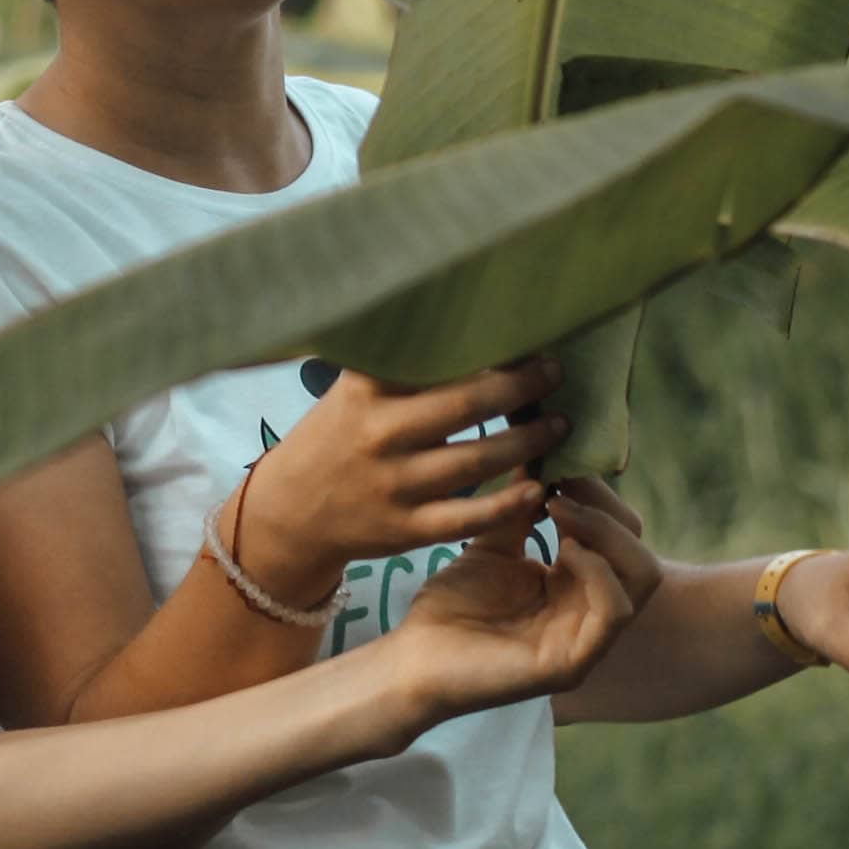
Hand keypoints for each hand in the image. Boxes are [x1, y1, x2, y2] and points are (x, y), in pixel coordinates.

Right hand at [228, 358, 567, 608]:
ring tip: (559, 424)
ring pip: (477, 461)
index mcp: (366, 391)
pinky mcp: (406, 530)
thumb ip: (398, 365)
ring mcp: (394, 486)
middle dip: (521, 386)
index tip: (524, 330)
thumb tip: (467, 319)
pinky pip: (469, 518)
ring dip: (528, 441)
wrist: (290, 514)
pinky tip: (538, 488)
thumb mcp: (351, 392)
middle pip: (466, 405)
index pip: (434, 357)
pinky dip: (510, 504)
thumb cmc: (335, 439)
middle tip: (555, 371)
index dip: (486, 344)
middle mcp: (380, 435)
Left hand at [385, 475, 661, 720]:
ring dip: (605, 533)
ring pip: (642, 578)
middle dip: (607, 508)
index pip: (623, 535)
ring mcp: (587, 641)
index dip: (599, 495)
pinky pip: (616, 611)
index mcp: (578, 588)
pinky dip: (598, 571)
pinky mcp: (572, 664)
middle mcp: (591, 614)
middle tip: (563, 483)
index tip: (560, 464)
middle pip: (641, 552)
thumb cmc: (450, 609)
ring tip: (559, 511)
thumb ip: (518, 507)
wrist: (412, 660)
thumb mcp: (490, 544)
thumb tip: (539, 453)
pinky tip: (563, 550)